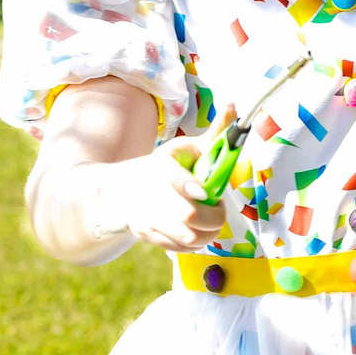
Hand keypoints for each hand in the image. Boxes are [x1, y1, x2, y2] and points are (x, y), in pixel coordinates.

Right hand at [86, 133, 224, 250]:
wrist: (122, 191)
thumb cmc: (166, 166)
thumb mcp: (186, 147)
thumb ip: (214, 133)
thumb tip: (233, 106)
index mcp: (161, 167)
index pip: (173, 178)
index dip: (191, 186)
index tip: (205, 192)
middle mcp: (151, 194)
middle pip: (189, 214)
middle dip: (214, 215)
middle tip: (217, 207)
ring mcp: (148, 218)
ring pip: (189, 237)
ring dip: (209, 232)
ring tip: (211, 220)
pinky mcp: (149, 236)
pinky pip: (181, 248)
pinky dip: (196, 243)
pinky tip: (198, 229)